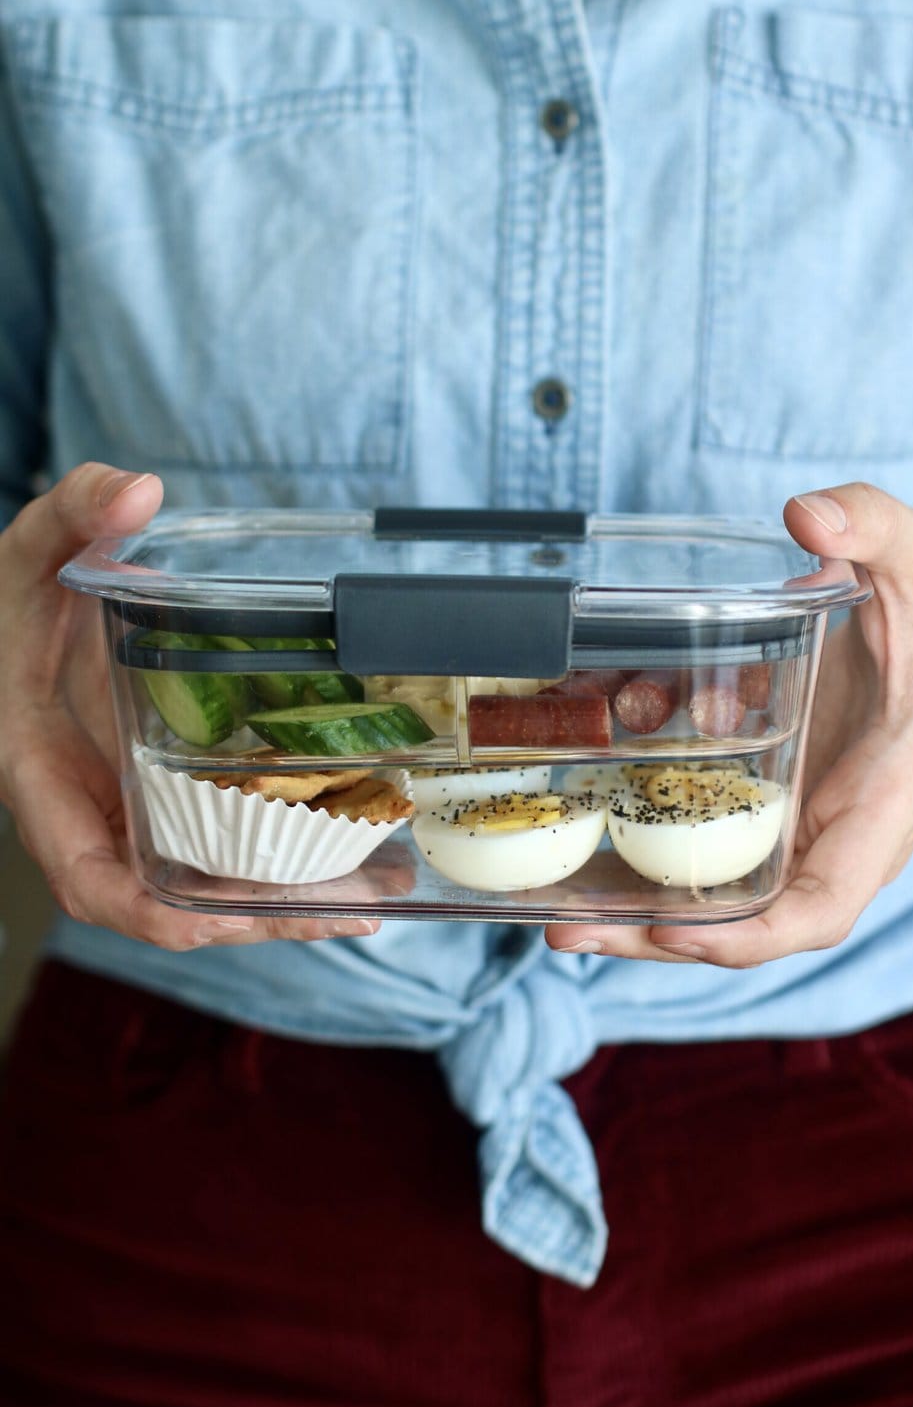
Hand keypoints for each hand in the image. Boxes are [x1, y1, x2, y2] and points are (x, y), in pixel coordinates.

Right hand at [0, 463, 379, 947]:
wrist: (10, 624)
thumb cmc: (8, 603)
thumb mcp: (32, 549)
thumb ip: (74, 513)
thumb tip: (136, 490)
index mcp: (42, 777)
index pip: (90, 879)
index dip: (153, 912)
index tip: (227, 917)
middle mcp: (90, 813)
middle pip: (173, 902)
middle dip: (261, 916)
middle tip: (356, 912)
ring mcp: (130, 812)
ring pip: (208, 886)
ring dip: (290, 901)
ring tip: (381, 897)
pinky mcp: (165, 797)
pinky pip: (225, 847)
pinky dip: (285, 861)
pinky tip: (355, 857)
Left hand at [546, 483, 912, 967]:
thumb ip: (873, 525)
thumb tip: (807, 516)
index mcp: (885, 798)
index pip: (825, 903)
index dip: (752, 934)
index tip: (674, 931)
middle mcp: (837, 829)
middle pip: (749, 914)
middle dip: (657, 936)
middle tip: (565, 933)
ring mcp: (799, 819)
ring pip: (715, 883)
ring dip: (633, 894)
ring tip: (548, 903)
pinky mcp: (767, 795)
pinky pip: (701, 826)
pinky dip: (639, 822)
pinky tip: (576, 798)